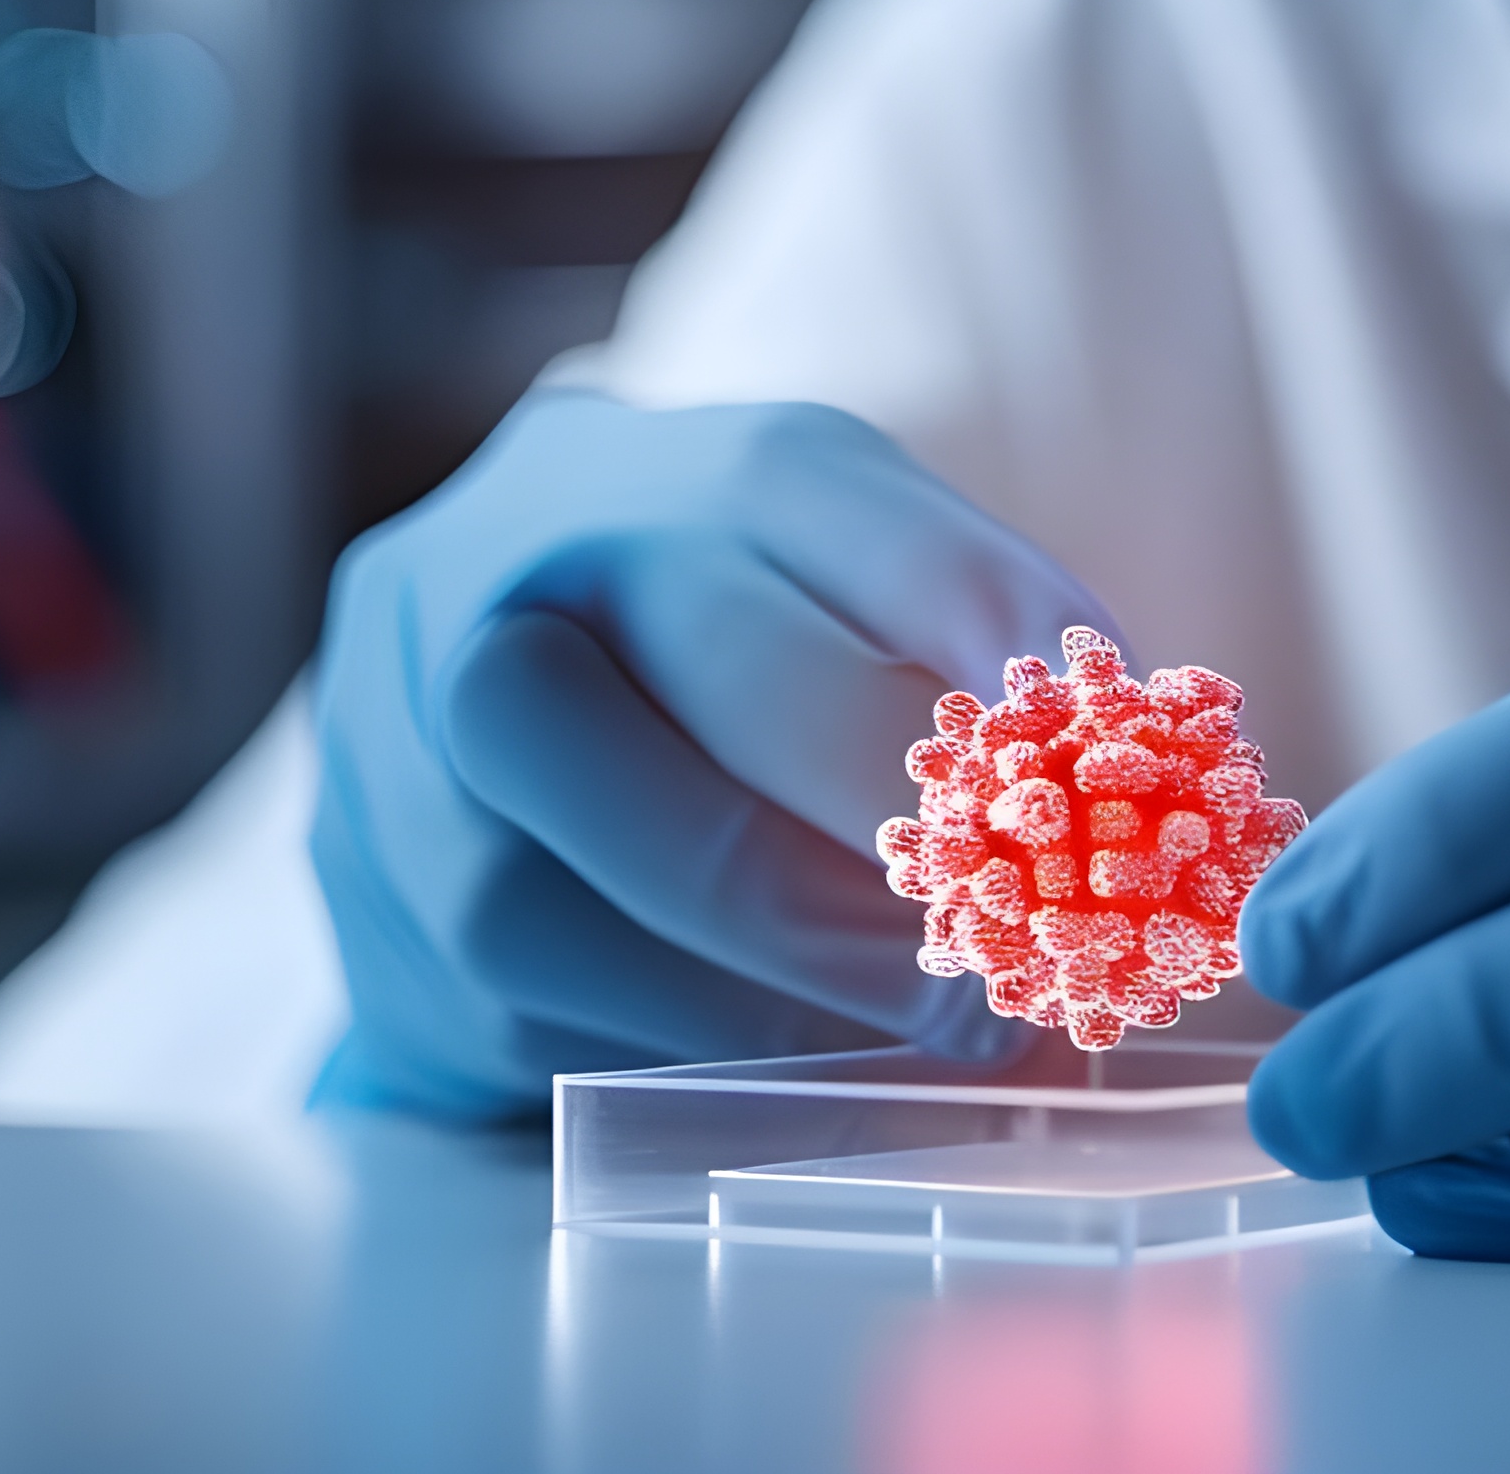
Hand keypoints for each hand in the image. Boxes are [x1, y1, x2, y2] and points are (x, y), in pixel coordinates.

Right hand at [310, 394, 1106, 1117]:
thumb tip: (1128, 814)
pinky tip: (790, 1042)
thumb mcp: (828, 593)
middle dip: (919, 847)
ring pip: (642, 868)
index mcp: (700, 468)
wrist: (434, 703)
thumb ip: (962, 670)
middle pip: (760, 690)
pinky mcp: (380, 887)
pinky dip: (700, 1033)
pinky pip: (559, 992)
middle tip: (1031, 954)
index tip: (1127, 774)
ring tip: (936, 1022)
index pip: (893, 538)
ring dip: (814, 975)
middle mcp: (539, 564)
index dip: (1025, 661)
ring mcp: (425, 722)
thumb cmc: (700, 662)